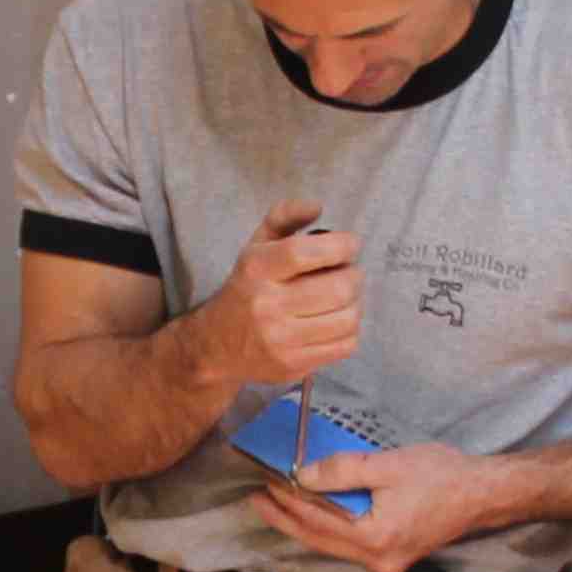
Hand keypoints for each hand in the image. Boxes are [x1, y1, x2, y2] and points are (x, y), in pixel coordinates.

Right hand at [194, 203, 360, 391]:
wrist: (216, 345)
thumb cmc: (246, 288)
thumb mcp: (255, 247)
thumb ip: (284, 217)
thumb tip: (317, 206)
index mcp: (256, 270)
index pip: (304, 252)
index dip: (340, 245)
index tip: (350, 244)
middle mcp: (266, 306)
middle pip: (337, 288)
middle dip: (354, 276)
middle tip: (349, 274)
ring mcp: (280, 340)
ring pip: (347, 318)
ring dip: (356, 304)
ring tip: (344, 298)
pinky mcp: (293, 365)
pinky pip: (345, 345)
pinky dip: (349, 330)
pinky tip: (336, 322)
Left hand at [262, 443, 514, 571]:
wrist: (483, 494)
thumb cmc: (442, 476)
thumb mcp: (388, 466)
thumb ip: (342, 472)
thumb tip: (303, 477)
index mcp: (375, 538)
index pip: (317, 521)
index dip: (288, 503)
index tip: (266, 484)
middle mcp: (377, 559)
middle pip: (319, 540)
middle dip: (286, 519)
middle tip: (258, 500)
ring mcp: (385, 562)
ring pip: (332, 545)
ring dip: (305, 525)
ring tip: (279, 506)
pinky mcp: (392, 556)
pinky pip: (349, 545)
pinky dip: (328, 529)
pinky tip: (315, 515)